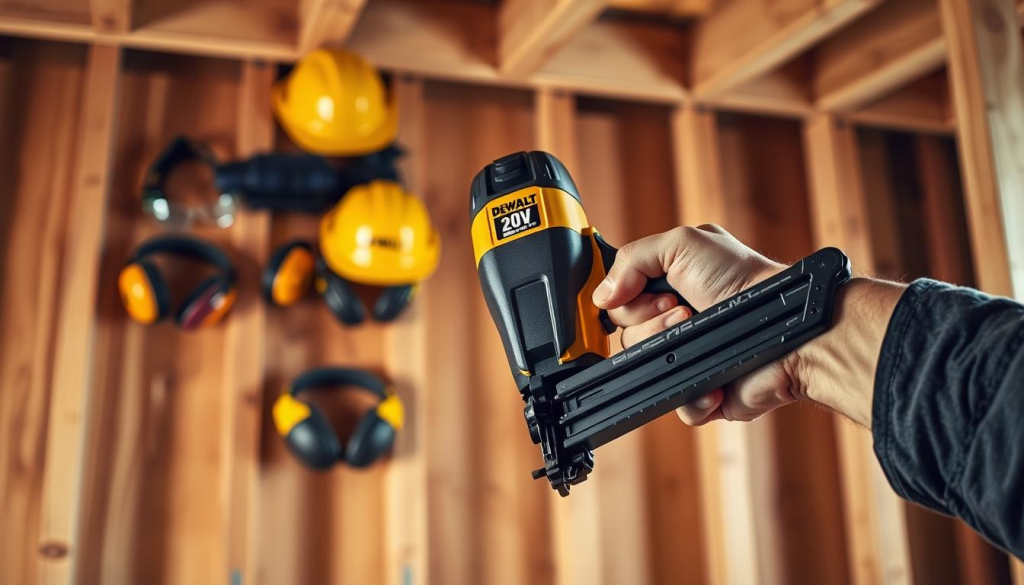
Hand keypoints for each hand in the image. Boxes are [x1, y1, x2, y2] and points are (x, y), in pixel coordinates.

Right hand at [592, 225, 798, 425]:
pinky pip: (674, 403)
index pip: (619, 301)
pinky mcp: (701, 391)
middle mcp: (674, 322)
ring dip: (669, 351)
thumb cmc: (746, 282)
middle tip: (685, 310)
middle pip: (625, 336)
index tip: (657, 293)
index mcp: (667, 286)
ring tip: (699, 334)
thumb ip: (632, 258)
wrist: (784, 329)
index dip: (628, 300)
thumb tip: (601, 294)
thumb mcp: (682, 244)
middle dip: (651, 324)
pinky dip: (691, 394)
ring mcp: (686, 357)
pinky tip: (711, 374)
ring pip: (643, 370)